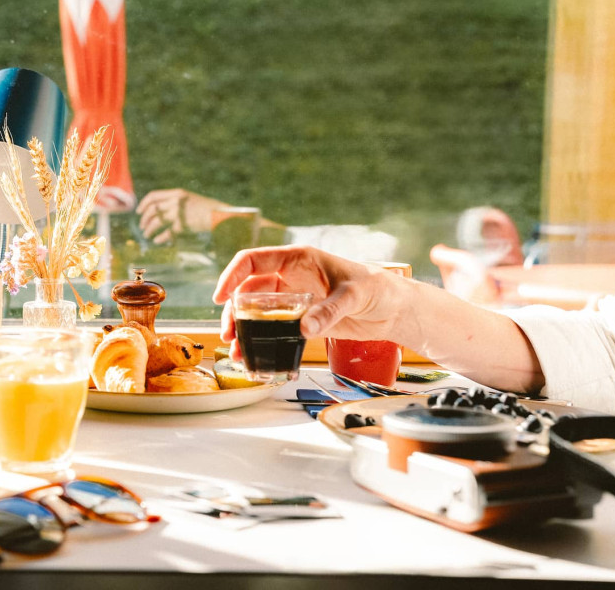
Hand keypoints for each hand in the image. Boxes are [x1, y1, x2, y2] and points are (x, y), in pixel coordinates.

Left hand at [136, 189, 228, 243]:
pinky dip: (160, 238)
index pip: (153, 196)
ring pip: (157, 221)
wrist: (219, 215)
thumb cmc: (206, 208)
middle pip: (152, 209)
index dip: (143, 204)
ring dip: (149, 229)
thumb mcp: (189, 199)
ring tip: (147, 235)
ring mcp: (179, 213)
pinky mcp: (183, 225)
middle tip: (142, 227)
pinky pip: (167, 233)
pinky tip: (157, 241)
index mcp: (176, 193)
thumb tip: (159, 210)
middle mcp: (175, 201)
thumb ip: (175, 201)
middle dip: (144, 219)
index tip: (138, 212)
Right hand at [212, 246, 412, 360]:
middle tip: (229, 334)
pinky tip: (254, 354)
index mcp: (297, 259)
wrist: (394, 309)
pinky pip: (273, 328)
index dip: (232, 276)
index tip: (220, 296)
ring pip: (256, 311)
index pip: (253, 261)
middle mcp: (289, 277)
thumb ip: (328, 310)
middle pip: (248, 290)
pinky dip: (261, 340)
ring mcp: (293, 299)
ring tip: (236, 349)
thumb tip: (303, 328)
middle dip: (234, 311)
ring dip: (243, 328)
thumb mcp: (354, 295)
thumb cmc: (377, 288)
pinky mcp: (300, 319)